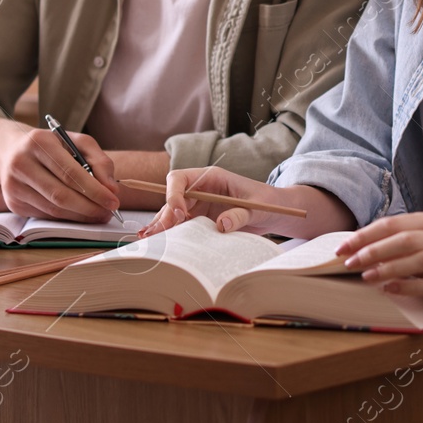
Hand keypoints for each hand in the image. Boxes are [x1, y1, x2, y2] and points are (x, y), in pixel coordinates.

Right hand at [0, 124, 120, 221]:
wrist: (11, 152)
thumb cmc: (52, 146)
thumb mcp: (77, 142)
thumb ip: (99, 161)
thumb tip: (111, 189)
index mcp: (39, 142)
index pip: (69, 172)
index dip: (94, 190)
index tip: (113, 200)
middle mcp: (21, 164)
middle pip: (60, 195)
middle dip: (89, 207)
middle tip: (109, 212)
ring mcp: (14, 186)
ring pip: (53, 210)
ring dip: (81, 216)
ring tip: (99, 214)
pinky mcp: (14, 203)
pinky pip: (46, 216)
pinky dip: (67, 218)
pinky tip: (80, 214)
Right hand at [141, 166, 285, 236]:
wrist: (274, 213)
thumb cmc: (267, 203)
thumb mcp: (257, 208)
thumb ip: (240, 214)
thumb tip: (221, 225)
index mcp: (211, 178)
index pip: (180, 179)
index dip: (173, 194)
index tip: (178, 214)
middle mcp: (200, 190)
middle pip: (172, 200)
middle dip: (164, 216)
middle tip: (158, 236)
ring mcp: (198, 206)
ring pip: (172, 215)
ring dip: (162, 227)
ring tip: (149, 241)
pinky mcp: (200, 221)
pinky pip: (180, 227)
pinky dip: (169, 235)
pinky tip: (157, 244)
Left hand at [336, 212, 422, 306]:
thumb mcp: (419, 242)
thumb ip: (393, 241)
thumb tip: (353, 248)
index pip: (392, 224)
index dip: (365, 235)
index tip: (342, 248)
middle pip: (405, 240)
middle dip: (373, 251)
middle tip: (350, 263)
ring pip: (419, 260)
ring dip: (389, 268)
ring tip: (367, 276)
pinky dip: (408, 286)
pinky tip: (389, 289)